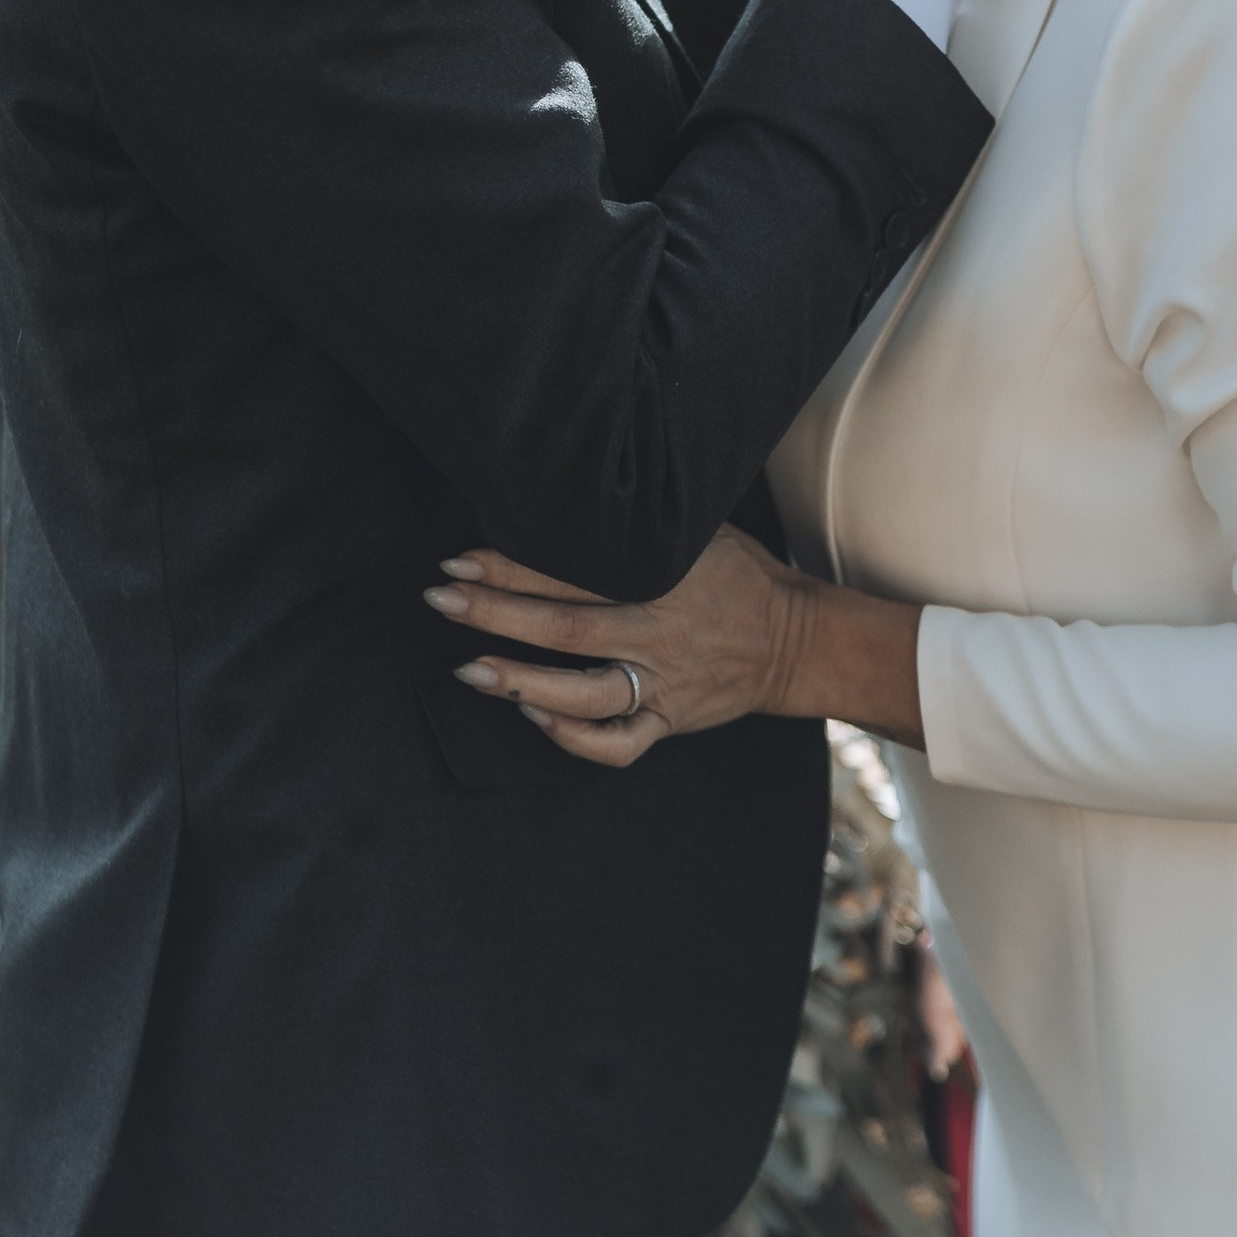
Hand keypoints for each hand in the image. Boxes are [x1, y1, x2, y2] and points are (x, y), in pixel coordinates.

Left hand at [424, 528, 926, 764]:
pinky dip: (575, 738)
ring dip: (523, 682)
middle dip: (497, 615)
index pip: (573, 571)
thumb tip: (573, 493)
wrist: (795, 640)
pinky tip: (534, 717)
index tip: (459, 560)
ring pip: (586, 692)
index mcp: (662, 577)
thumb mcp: (698, 532)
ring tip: (470, 670)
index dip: (511, 565)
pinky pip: (619, 743)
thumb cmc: (737, 575)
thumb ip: (642, 523)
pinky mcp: (671, 721)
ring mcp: (664, 682)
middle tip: (441, 602)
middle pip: (566, 627)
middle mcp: (658, 632)